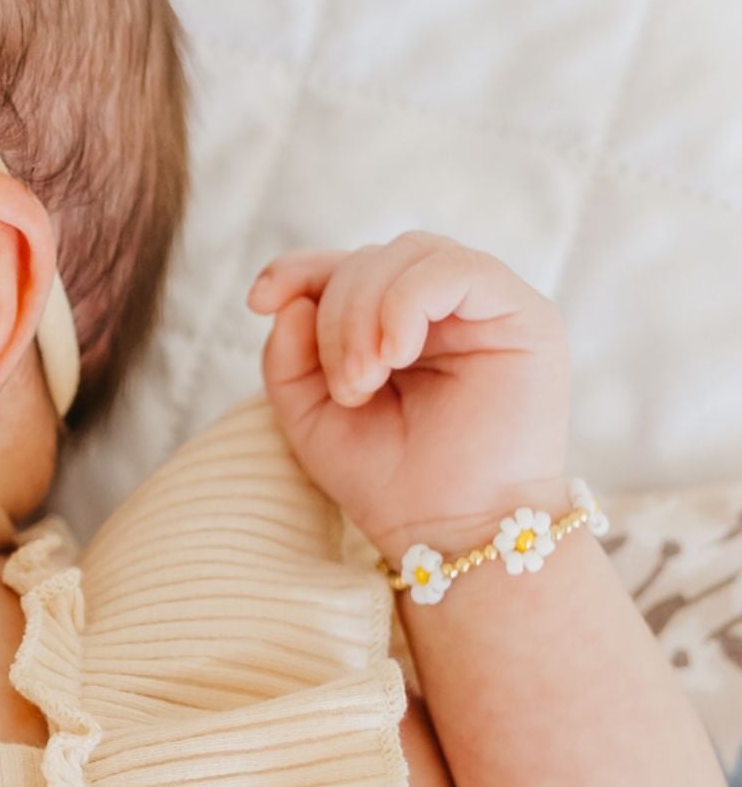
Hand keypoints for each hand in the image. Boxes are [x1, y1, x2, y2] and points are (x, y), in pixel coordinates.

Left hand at [245, 231, 572, 563]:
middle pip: (370, 259)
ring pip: (409, 253)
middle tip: (346, 388)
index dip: (298, 270)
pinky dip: (408, 303)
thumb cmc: (386, 480)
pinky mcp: (525, 316)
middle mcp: (442, 309)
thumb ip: (287, 357)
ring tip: (365, 381)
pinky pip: (457, 269)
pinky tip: (396, 354)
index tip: (261, 301)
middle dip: (336, 316)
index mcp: (393, 324)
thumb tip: (291, 300)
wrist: (450, 532)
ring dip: (365, 312)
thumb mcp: (308, 414)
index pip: (343, 265)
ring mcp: (485, 308)